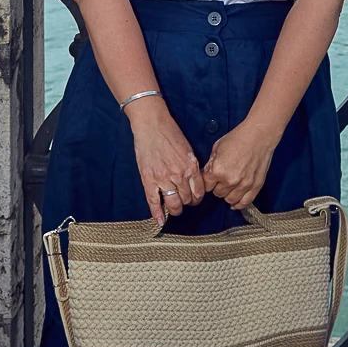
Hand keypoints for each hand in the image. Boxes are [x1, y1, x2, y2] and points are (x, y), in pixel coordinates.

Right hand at [125, 99, 203, 222]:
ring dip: (175, 209)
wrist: (151, 125)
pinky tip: (159, 221)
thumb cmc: (170, 134)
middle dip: (187, 203)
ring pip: (173, 203)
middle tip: (183, 203)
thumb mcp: (188, 149)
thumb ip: (191, 167)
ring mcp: (163, 179)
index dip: (197, 199)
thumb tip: (194, 181)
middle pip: (187, 199)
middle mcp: (179, 175)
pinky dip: (157, 214)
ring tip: (174, 210)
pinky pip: (154, 202)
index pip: (199, 192)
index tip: (194, 199)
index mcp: (191, 167)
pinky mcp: (149, 180)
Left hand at [201, 120, 280, 211]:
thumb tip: (206, 174)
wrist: (258, 135)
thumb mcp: (217, 148)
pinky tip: (235, 203)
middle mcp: (230, 180)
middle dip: (217, 187)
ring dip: (228, 194)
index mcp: (217, 170)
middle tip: (221, 179)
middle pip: (217, 194)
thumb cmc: (238, 138)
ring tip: (229, 186)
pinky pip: (245, 202)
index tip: (210, 179)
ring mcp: (244, 185)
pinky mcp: (255, 186)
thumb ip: (210, 164)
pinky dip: (239, 204)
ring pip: (230, 200)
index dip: (207, 182)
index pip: (206, 186)